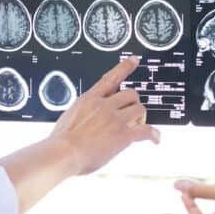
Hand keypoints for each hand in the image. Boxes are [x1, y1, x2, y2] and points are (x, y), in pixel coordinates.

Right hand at [0, 57, 157, 213]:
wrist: (62, 153)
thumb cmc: (59, 143)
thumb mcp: (67, 119)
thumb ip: (80, 116)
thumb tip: (80, 122)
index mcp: (89, 99)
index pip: (111, 77)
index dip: (125, 67)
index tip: (134, 60)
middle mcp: (104, 105)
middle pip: (130, 94)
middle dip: (133, 104)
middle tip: (132, 114)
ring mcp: (115, 119)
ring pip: (140, 110)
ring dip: (141, 118)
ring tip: (138, 128)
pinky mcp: (123, 135)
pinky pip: (146, 131)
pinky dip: (153, 135)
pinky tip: (155, 140)